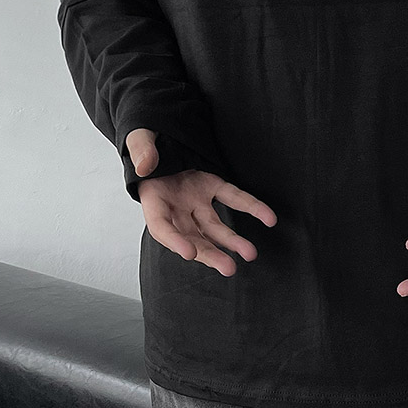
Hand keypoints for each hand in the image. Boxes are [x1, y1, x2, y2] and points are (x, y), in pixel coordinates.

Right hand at [125, 128, 276, 276]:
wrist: (159, 139)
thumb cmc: (145, 143)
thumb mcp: (138, 141)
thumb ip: (141, 150)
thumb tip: (146, 165)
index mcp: (153, 200)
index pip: (162, 227)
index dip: (174, 241)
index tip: (188, 252)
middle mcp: (176, 207)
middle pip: (192, 237)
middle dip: (209, 253)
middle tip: (228, 267)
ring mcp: (195, 200)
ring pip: (214, 227)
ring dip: (232, 241)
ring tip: (249, 253)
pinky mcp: (212, 187)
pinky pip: (234, 199)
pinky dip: (252, 208)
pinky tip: (269, 218)